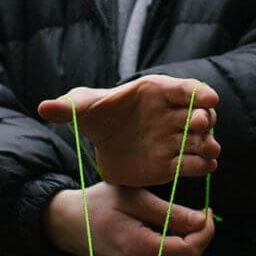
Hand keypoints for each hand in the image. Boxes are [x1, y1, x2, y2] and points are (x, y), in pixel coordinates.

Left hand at [37, 75, 219, 185]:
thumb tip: (44, 107)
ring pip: (199, 140)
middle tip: (201, 124)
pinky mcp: (172, 164)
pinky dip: (201, 165)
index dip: (199, 92)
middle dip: (203, 118)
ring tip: (211, 151)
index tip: (209, 97)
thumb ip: (67, 107)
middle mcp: (171, 114)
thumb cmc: (97, 114)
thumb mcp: (81, 107)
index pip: (184, 88)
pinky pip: (192, 164)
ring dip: (208, 144)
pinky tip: (206, 167)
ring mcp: (175, 139)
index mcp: (156, 92)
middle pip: (197, 113)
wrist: (102, 141)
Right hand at [42, 183, 215, 255]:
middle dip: (196, 233)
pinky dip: (171, 245)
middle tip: (193, 209)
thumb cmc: (100, 205)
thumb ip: (169, 212)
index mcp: (140, 250)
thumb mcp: (134, 198)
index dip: (205, 230)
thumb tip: (202, 220)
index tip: (207, 209)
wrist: (71, 224)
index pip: (190, 249)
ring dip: (184, 239)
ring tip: (168, 217)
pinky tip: (159, 229)